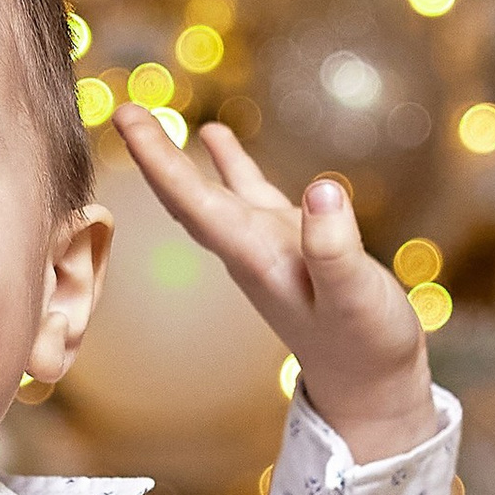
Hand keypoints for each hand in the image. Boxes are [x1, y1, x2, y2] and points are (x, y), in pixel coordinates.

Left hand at [111, 105, 437, 463]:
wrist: (372, 383)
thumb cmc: (366, 344)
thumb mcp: (357, 299)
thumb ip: (336, 250)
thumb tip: (322, 190)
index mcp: (257, 258)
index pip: (195, 202)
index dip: (158, 159)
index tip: (124, 118)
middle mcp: (250, 250)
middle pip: (188, 197)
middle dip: (154, 154)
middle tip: (122, 111)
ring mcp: (267, 246)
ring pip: (210, 194)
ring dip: (177, 159)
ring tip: (143, 119)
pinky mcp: (290, 244)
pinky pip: (248, 195)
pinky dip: (229, 164)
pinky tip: (214, 136)